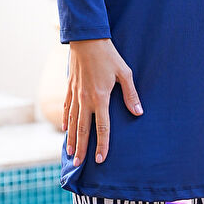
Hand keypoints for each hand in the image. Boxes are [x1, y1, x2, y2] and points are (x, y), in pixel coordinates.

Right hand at [64, 38, 142, 165]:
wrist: (86, 39)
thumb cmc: (108, 55)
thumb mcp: (125, 73)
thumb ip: (131, 95)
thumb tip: (138, 113)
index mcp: (100, 98)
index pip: (102, 127)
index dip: (102, 145)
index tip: (101, 159)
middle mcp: (85, 100)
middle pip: (83, 130)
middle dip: (81, 148)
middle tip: (78, 164)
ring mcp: (75, 94)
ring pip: (72, 121)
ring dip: (71, 138)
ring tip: (70, 152)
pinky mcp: (69, 88)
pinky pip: (66, 108)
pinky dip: (65, 120)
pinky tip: (65, 128)